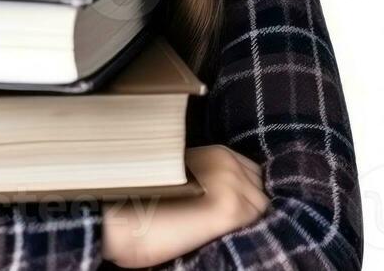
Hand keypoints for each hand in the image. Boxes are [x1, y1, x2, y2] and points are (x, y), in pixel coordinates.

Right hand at [101, 145, 269, 267]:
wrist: (122, 218)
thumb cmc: (145, 202)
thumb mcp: (183, 179)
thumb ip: (209, 177)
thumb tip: (230, 194)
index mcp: (216, 152)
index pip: (253, 172)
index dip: (244, 191)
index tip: (230, 207)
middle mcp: (227, 161)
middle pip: (260, 188)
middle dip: (249, 203)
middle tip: (223, 220)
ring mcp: (231, 183)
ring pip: (261, 208)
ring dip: (248, 220)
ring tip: (220, 228)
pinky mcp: (230, 209)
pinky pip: (256, 223)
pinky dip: (246, 231)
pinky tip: (222, 233)